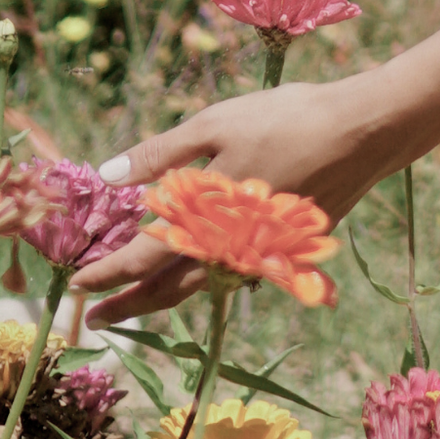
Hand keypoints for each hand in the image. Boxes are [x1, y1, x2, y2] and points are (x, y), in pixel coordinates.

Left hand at [69, 78, 403, 324]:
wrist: (362, 133)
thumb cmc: (284, 120)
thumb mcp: (213, 125)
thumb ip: (160, 155)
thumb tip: (107, 176)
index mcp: (208, 221)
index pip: (143, 259)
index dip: (107, 273)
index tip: (78, 285)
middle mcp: (232, 250)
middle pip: (170, 291)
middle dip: (129, 305)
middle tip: (95, 318)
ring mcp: (261, 255)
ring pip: (204, 287)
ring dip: (165, 296)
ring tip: (137, 298)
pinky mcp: (285, 250)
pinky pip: (235, 275)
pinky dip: (207, 279)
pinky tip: (198, 270)